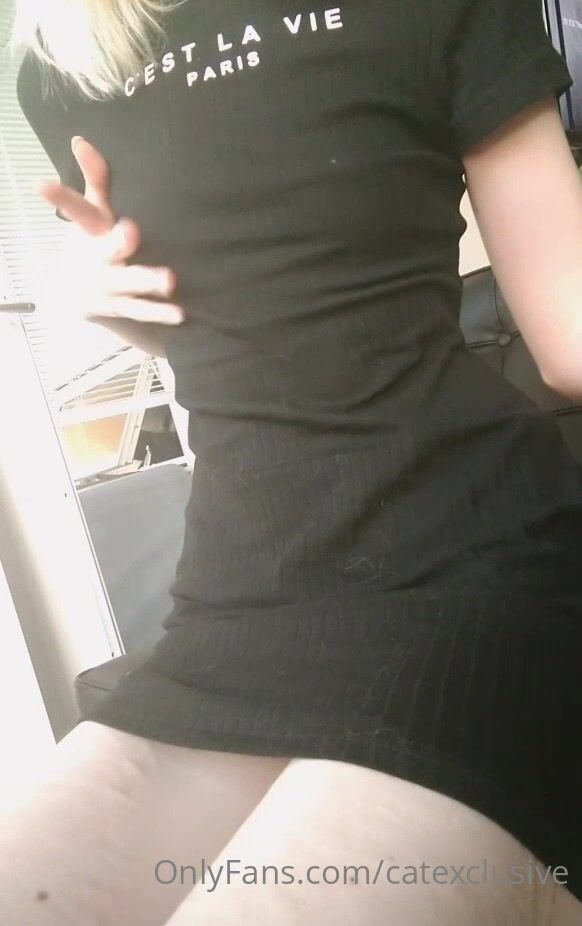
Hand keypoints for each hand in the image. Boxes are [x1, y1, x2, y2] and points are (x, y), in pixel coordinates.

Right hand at [37, 137, 183, 327]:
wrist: (75, 297)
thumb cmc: (92, 241)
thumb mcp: (92, 213)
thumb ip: (96, 179)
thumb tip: (80, 139)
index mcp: (90, 231)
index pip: (74, 209)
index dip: (58, 197)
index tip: (40, 185)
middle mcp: (98, 258)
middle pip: (108, 249)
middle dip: (118, 242)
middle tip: (130, 231)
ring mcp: (110, 285)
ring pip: (130, 283)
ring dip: (148, 281)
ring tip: (170, 280)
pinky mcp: (123, 307)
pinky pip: (143, 310)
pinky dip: (160, 313)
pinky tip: (180, 313)